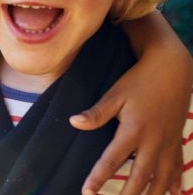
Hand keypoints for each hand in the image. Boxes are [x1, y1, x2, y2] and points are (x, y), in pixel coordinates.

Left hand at [71, 31, 191, 194]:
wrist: (173, 70)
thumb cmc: (140, 81)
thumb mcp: (115, 94)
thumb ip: (96, 113)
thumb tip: (74, 122)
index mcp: (133, 131)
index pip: (111, 161)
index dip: (98, 178)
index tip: (87, 192)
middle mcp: (153, 142)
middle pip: (140, 177)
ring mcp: (168, 143)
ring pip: (162, 178)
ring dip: (152, 194)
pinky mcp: (177, 141)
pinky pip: (177, 168)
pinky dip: (174, 183)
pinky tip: (172, 193)